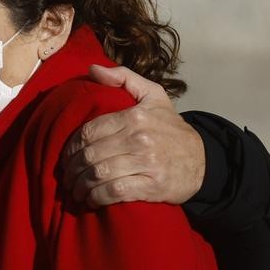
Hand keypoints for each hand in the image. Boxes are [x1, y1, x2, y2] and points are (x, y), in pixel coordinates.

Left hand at [63, 65, 205, 207]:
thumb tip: (92, 69)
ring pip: (99, 174)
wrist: (203, 161)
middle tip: (66, 176)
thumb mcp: (153, 95)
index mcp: (134, 116)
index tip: (66, 156)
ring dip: (80, 185)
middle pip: (90, 154)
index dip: (71, 146)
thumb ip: (123, 78)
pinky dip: (97, 197)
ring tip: (74, 190)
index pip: (89, 131)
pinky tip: (91, 199)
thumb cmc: (170, 127)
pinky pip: (114, 193)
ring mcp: (145, 163)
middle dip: (72, 169)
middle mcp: (139, 138)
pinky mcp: (151, 186)